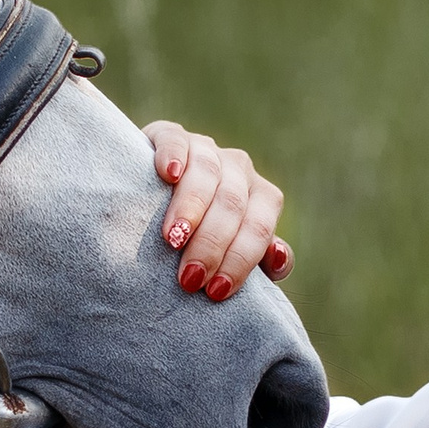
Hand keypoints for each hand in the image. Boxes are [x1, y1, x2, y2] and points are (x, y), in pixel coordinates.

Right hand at [143, 121, 289, 301]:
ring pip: (208, 172)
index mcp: (261, 197)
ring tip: (173, 239)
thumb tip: (278, 259)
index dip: (241, 259)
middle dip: (212, 244)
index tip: (216, 291)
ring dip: (191, 207)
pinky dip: (174, 155)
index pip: (259, 226)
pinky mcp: (169, 135)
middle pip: (232, 203)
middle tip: (189, 278)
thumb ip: (258, 259)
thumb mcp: (229, 251)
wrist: (150, 202)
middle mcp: (238, 168)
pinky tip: (168, 174)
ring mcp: (205, 149)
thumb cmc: (198, 239)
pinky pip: (175, 140)